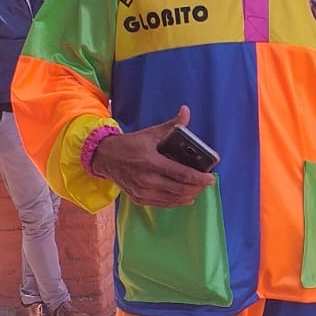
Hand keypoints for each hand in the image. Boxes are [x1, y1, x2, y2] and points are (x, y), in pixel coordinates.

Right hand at [91, 104, 216, 207]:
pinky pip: (164, 204)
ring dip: (190, 195)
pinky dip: (178, 202)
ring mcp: (142, 192)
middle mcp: (147, 180)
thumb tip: (186, 111)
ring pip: (174, 199)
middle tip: (207, 182)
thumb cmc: (130, 145)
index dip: (199, 178)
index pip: (182, 174)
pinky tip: (187, 197)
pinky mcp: (139, 199)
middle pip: (180, 189)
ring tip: (198, 188)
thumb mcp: (150, 133)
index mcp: (151, 162)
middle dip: (198, 187)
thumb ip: (172, 126)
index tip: (211, 177)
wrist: (104, 158)